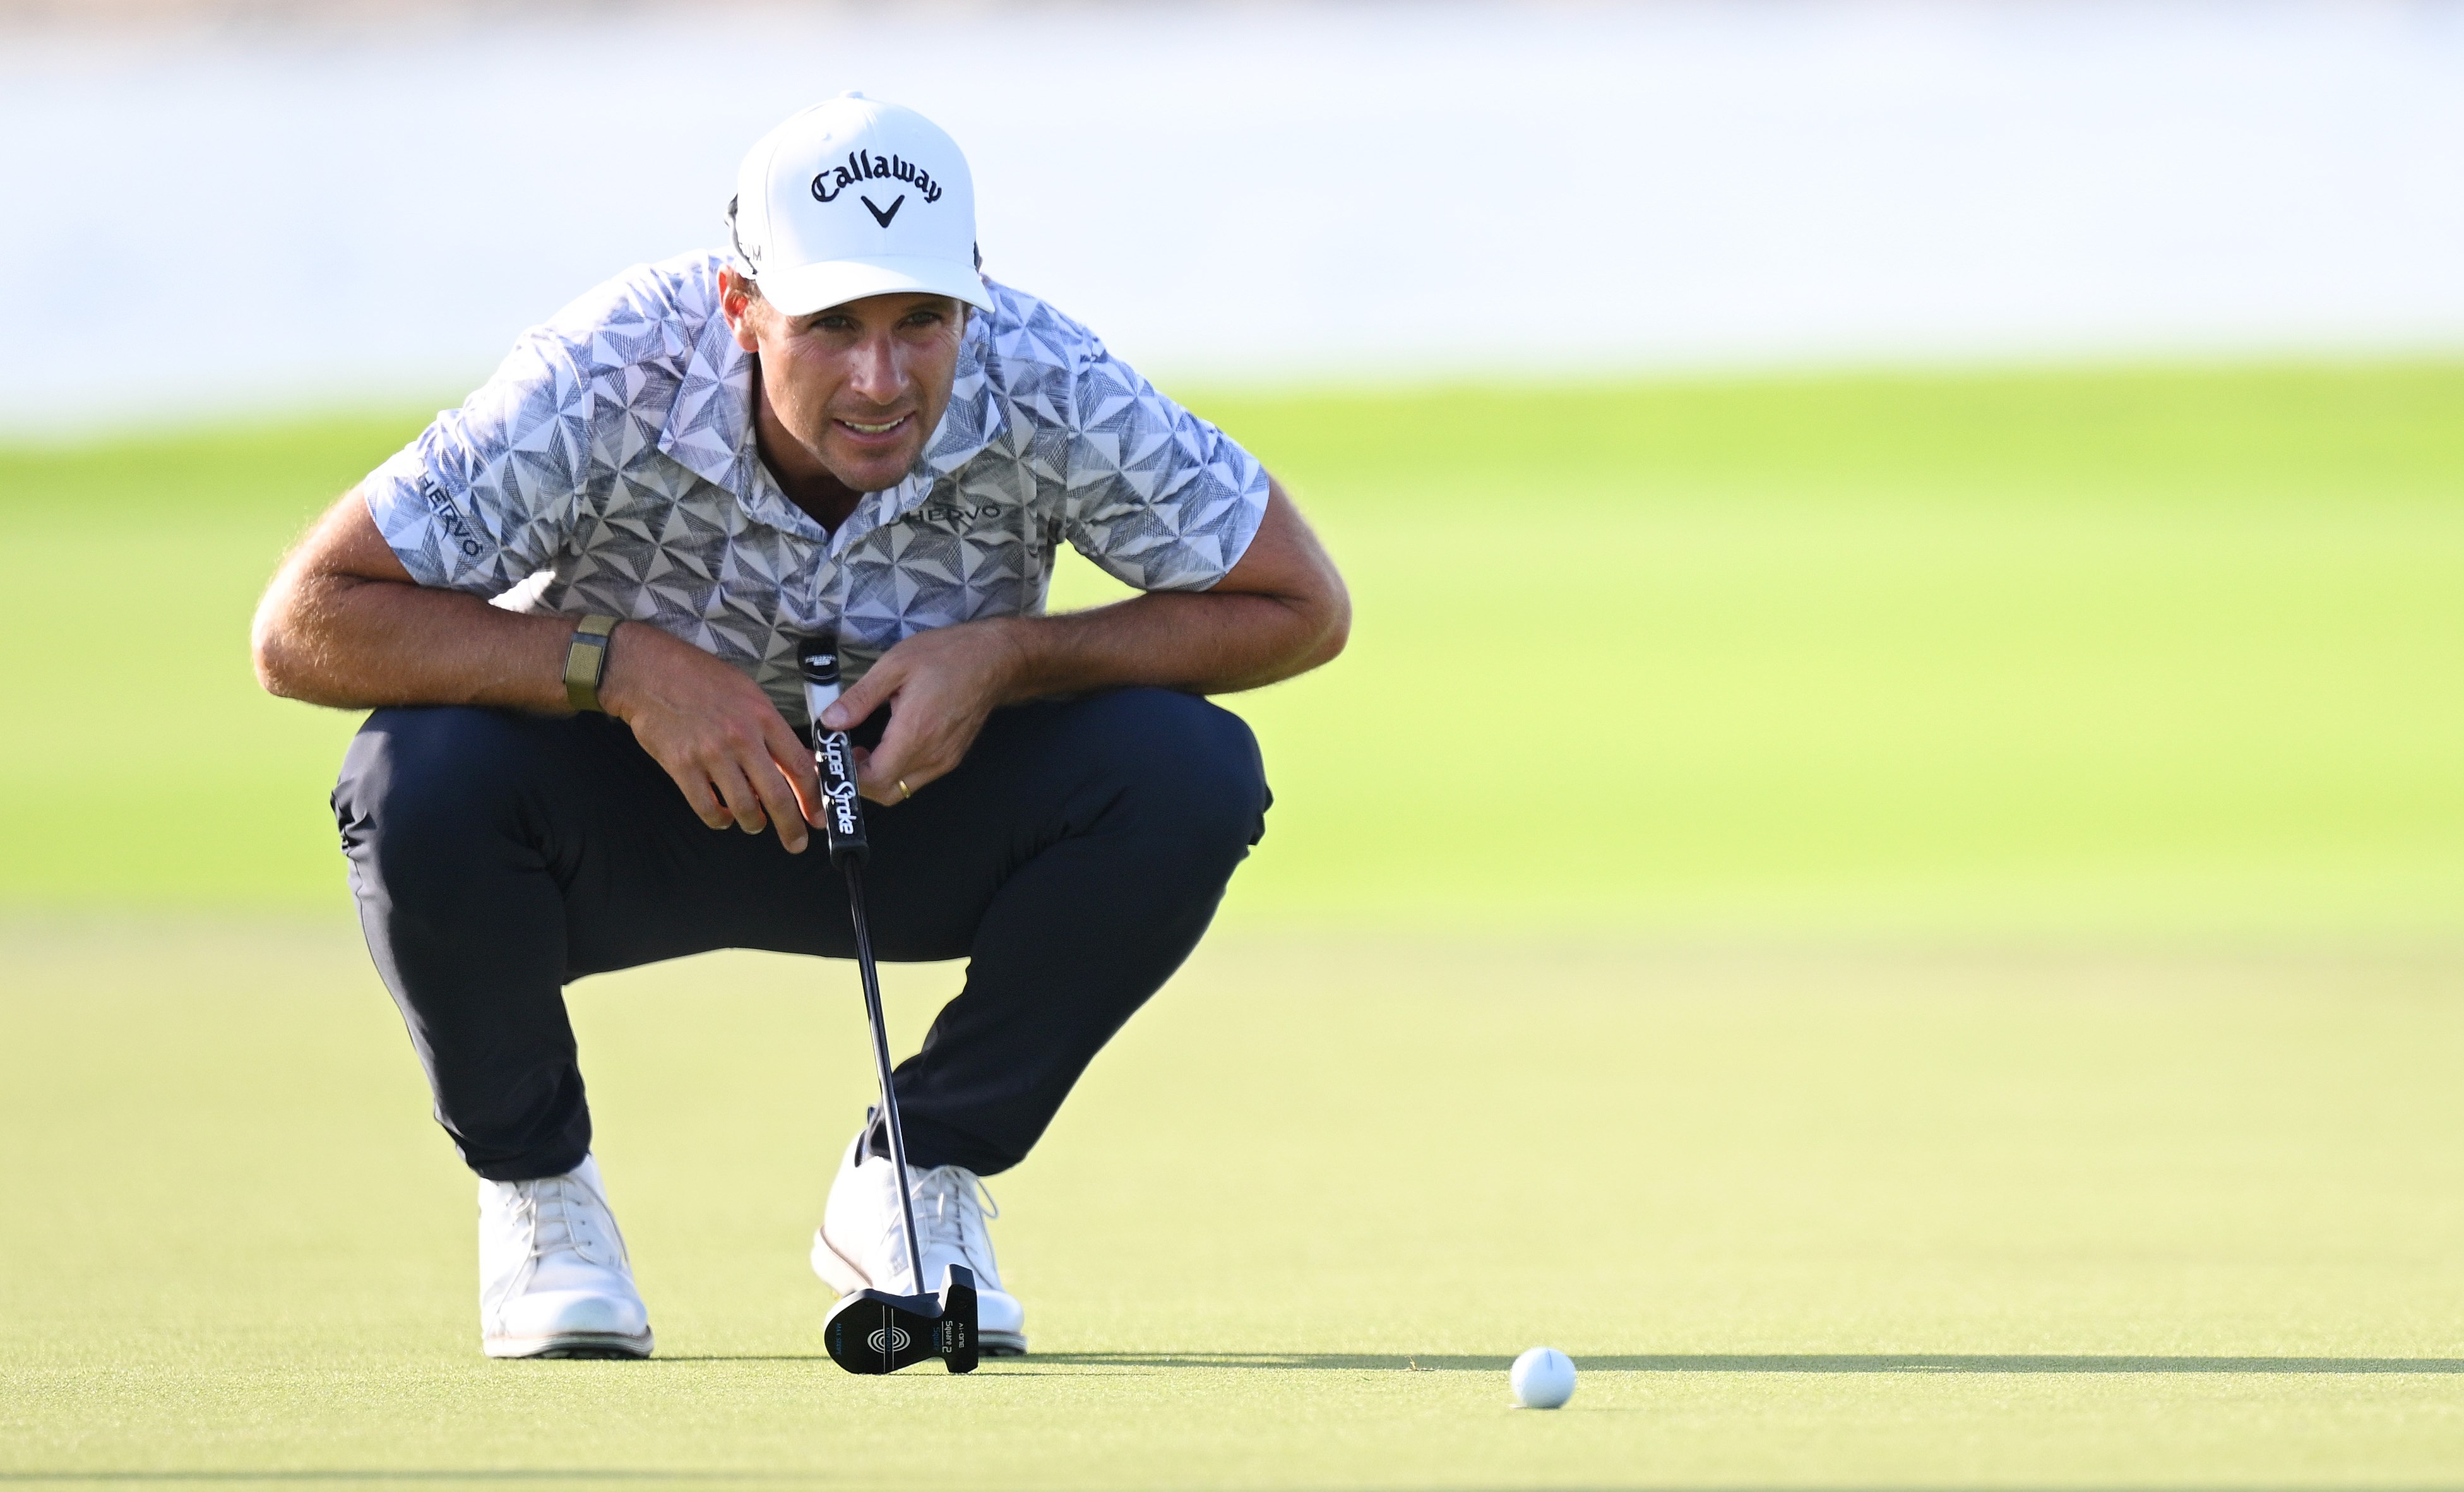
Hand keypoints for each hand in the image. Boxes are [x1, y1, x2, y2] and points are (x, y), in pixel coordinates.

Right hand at [598, 622, 822, 850]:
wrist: (650, 673)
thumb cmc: (701, 679)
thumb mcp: (749, 694)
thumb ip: (772, 730)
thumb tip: (798, 763)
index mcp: (763, 718)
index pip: (799, 766)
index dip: (812, 798)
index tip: (817, 815)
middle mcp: (741, 738)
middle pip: (776, 795)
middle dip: (791, 826)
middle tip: (796, 842)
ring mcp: (710, 754)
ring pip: (744, 808)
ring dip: (754, 822)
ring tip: (755, 822)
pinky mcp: (682, 766)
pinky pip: (707, 808)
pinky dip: (719, 820)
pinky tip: (723, 815)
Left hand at [819, 619, 1027, 803]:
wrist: (994, 659)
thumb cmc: (948, 656)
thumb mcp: (895, 665)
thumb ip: (860, 698)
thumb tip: (831, 720)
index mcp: (915, 732)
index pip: (874, 779)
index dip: (847, 775)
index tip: (831, 758)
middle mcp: (933, 754)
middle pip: (887, 793)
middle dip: (859, 781)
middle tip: (844, 754)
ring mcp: (945, 759)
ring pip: (902, 788)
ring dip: (878, 777)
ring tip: (862, 748)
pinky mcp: (951, 757)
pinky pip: (918, 777)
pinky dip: (896, 770)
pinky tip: (888, 744)